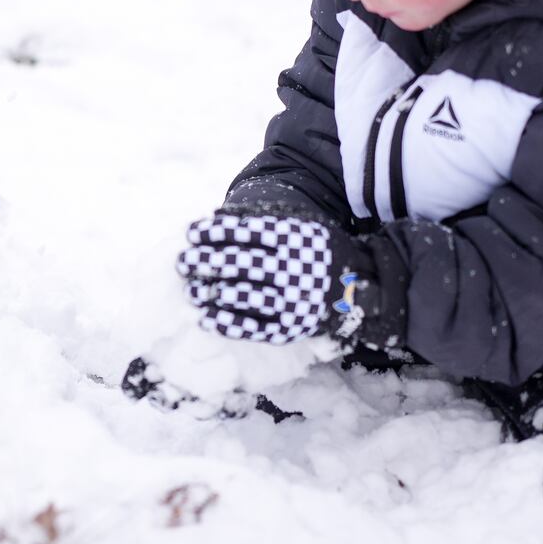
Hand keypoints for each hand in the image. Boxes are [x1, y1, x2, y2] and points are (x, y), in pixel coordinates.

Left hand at [176, 212, 364, 344]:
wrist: (360, 289)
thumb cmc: (321, 250)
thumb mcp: (301, 225)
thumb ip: (263, 220)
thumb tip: (217, 215)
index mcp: (295, 239)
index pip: (246, 233)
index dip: (214, 232)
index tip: (191, 233)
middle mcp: (294, 269)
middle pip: (240, 264)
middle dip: (206, 262)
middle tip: (183, 262)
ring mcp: (292, 301)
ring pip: (244, 296)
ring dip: (211, 293)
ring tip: (191, 289)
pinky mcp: (290, 328)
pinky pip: (253, 327)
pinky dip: (227, 323)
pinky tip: (206, 317)